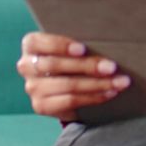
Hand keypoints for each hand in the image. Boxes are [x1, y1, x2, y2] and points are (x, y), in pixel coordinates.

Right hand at [17, 32, 131, 121]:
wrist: (65, 87)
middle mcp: (26, 66)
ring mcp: (32, 88)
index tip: (83, 49)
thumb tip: (108, 39)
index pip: (38, 42)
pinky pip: (71, 101)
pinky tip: (109, 93)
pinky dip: (94, 97)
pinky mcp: (41, 106)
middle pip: (56, 65)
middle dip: (87, 66)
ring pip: (67, 85)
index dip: (60, 45)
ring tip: (119, 81)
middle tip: (111, 67)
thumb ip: (80, 43)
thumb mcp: (71, 47)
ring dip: (97, 84)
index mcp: (31, 44)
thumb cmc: (72, 58)